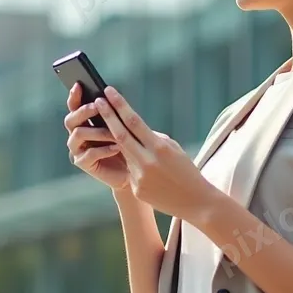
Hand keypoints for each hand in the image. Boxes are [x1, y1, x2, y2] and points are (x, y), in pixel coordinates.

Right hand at [64, 83, 128, 190]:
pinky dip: (104, 149)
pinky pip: (88, 154)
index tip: (79, 84)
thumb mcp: (124, 127)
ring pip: (79, 134)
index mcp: (84, 121)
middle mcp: (77, 133)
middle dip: (83, 111)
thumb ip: (114, 114)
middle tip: (97, 105)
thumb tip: (109, 94)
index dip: (74, 95)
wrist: (133, 172)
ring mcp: (78, 149)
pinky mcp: (83, 163)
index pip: (74, 105)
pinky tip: (117, 147)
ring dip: (98, 131)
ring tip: (115, 132)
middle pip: (70, 119)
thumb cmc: (129, 146)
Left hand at [94, 86, 221, 221]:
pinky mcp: (136, 188)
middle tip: (97, 101)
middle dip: (107, 116)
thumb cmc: (186, 170)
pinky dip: (133, 166)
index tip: (108, 91)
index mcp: (159, 147)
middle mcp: (147, 161)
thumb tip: (132, 127)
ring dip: (119, 143)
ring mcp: (139, 176)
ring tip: (119, 135)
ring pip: (124, 153)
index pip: (134, 121)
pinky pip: (129, 171)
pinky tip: (146, 170)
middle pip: (120, 134)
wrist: (195, 201)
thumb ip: (152, 137)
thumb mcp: (173, 148)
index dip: (119, 105)